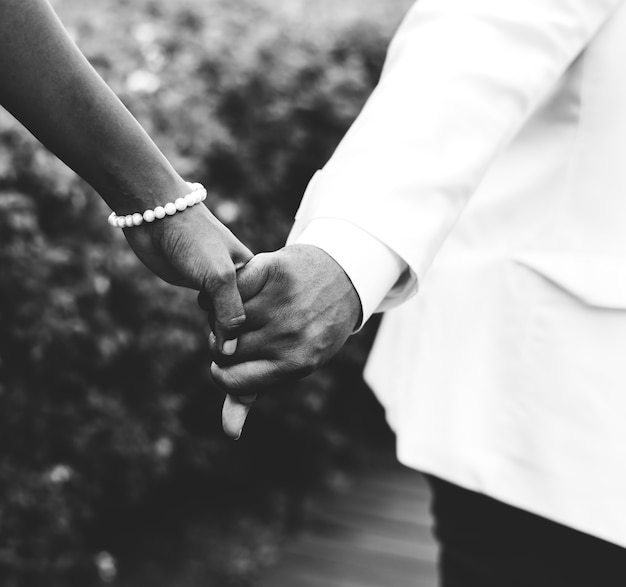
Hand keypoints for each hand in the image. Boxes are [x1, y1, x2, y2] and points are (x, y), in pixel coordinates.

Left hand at [124, 203, 252, 351]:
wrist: (156, 216)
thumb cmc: (194, 239)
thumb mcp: (219, 277)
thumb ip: (229, 313)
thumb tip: (230, 351)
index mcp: (254, 273)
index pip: (260, 312)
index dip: (251, 330)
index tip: (244, 342)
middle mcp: (240, 280)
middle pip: (245, 319)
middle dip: (236, 334)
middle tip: (224, 344)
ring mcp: (218, 284)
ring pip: (225, 319)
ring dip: (221, 331)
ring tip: (217, 343)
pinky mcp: (199, 286)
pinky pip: (210, 314)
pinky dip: (211, 327)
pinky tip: (210, 337)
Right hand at [205, 244, 361, 394]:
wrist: (341, 276)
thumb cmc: (312, 326)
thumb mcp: (292, 361)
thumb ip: (254, 393)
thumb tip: (230, 433)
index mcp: (295, 363)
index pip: (230, 382)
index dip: (222, 372)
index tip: (229, 361)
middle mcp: (291, 334)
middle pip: (223, 349)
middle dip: (221, 343)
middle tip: (235, 332)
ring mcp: (283, 301)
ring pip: (222, 317)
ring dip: (222, 314)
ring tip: (237, 311)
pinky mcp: (275, 269)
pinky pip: (230, 286)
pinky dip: (228, 288)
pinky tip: (238, 290)